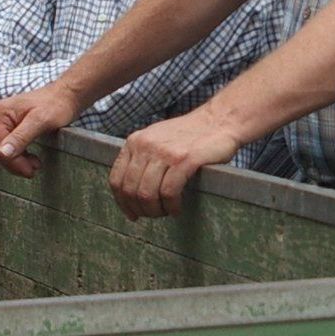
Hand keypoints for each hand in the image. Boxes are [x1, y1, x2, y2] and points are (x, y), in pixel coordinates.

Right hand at [0, 83, 80, 176]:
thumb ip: (21, 137)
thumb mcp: (40, 122)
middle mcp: (0, 116)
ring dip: (17, 161)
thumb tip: (3, 152)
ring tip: (34, 165)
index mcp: (2, 113)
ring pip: (5, 150)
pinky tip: (31, 159)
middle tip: (32, 170)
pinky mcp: (14, 126)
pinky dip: (20, 155)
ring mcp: (6, 121)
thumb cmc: (57, 104)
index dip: (12, 161)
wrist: (67, 96)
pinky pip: (11, 146)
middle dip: (15, 162)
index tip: (28, 171)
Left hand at [109, 110, 239, 218]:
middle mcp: (145, 145)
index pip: (116, 179)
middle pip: (131, 190)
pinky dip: (171, 206)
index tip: (132, 214)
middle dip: (141, 209)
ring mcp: (164, 152)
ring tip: (166, 212)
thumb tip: (131, 190)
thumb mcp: (156, 139)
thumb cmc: (190, 134)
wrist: (219, 120)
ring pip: (147, 193)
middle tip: (154, 215)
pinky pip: (169, 191)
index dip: (122, 202)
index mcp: (135, 141)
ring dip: (155, 210)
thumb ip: (142, 157)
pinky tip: (177, 209)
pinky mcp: (184, 159)